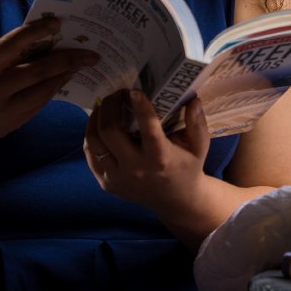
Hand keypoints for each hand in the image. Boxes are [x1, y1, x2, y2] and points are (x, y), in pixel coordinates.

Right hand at [0, 17, 97, 143]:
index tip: (58, 23)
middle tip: (90, 53)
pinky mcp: (14, 123)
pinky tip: (66, 78)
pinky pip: (41, 103)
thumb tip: (40, 39)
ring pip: (45, 89)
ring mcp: (5, 110)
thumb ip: (4, 54)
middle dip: (68, 59)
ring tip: (82, 64)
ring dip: (66, 75)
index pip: (12, 45)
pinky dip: (55, 88)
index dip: (37, 32)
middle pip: (38, 71)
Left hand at [83, 90, 210, 215]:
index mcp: (160, 158)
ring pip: (94, 141)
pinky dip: (92, 135)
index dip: (140, 107)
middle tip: (117, 94)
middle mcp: (136, 169)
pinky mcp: (106, 183)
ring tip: (105, 106)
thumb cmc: (187, 166)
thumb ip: (197, 122)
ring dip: (96, 117)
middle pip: (110, 131)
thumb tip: (193, 100)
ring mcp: (117, 178)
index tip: (134, 90)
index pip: (148, 128)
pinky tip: (100, 124)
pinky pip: (91, 154)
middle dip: (110, 106)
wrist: (175, 200)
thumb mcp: (199, 146)